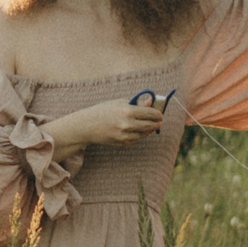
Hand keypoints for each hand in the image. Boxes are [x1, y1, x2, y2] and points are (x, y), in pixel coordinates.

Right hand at [48, 98, 164, 148]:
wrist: (87, 126)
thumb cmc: (103, 111)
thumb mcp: (119, 103)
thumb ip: (137, 104)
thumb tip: (151, 103)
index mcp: (127, 111)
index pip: (151, 113)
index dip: (158, 113)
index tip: (160, 114)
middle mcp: (127, 124)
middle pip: (151, 125)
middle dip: (157, 123)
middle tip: (160, 122)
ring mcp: (125, 135)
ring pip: (144, 134)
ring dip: (148, 130)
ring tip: (149, 126)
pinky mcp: (122, 143)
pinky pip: (136, 139)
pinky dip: (137, 135)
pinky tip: (134, 131)